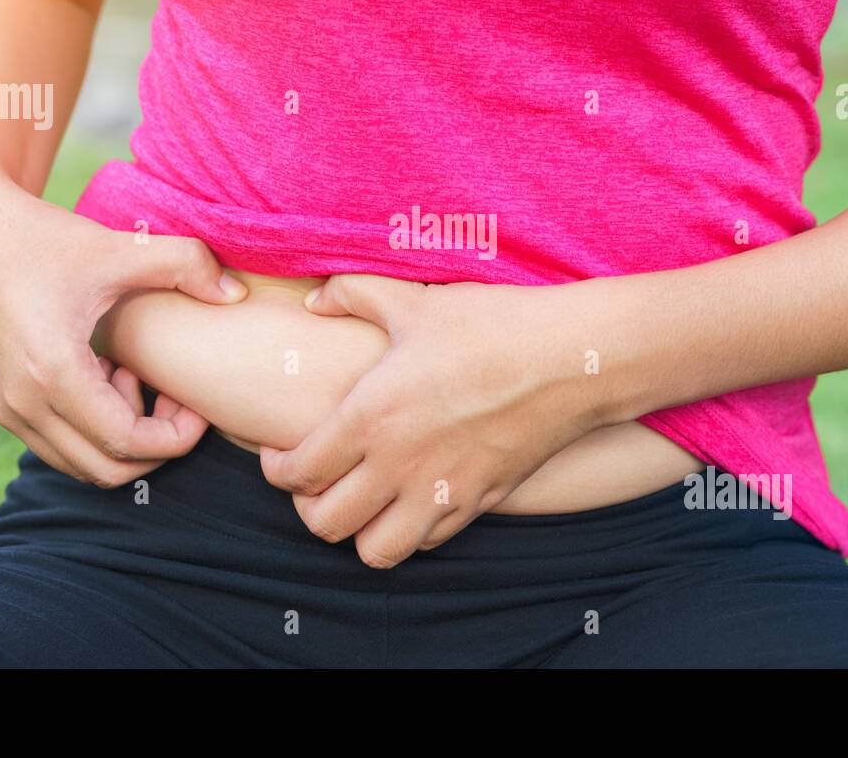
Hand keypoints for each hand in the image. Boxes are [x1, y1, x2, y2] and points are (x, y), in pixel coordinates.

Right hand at [0, 166, 247, 486]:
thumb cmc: (48, 238)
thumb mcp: (120, 247)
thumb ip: (186, 265)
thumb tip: (236, 295)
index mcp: (53, 372)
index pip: (127, 444)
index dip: (176, 436)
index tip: (196, 403)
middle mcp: (20, 402)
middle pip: (106, 469)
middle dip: (153, 444)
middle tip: (172, 395)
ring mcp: (2, 408)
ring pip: (80, 464)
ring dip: (120, 436)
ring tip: (134, 377)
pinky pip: (56, 444)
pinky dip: (91, 427)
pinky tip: (106, 374)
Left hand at [258, 275, 602, 566]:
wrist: (571, 360)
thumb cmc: (491, 325)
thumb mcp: (415, 302)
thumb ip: (354, 294)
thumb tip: (317, 300)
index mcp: (372, 417)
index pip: (298, 473)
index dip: (276, 470)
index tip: (279, 455)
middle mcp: (400, 465)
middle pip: (325, 523)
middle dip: (307, 506)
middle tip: (315, 480)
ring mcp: (442, 492)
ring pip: (375, 551)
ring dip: (358, 531)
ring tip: (362, 500)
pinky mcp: (479, 503)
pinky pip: (427, 542)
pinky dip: (410, 529)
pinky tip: (411, 496)